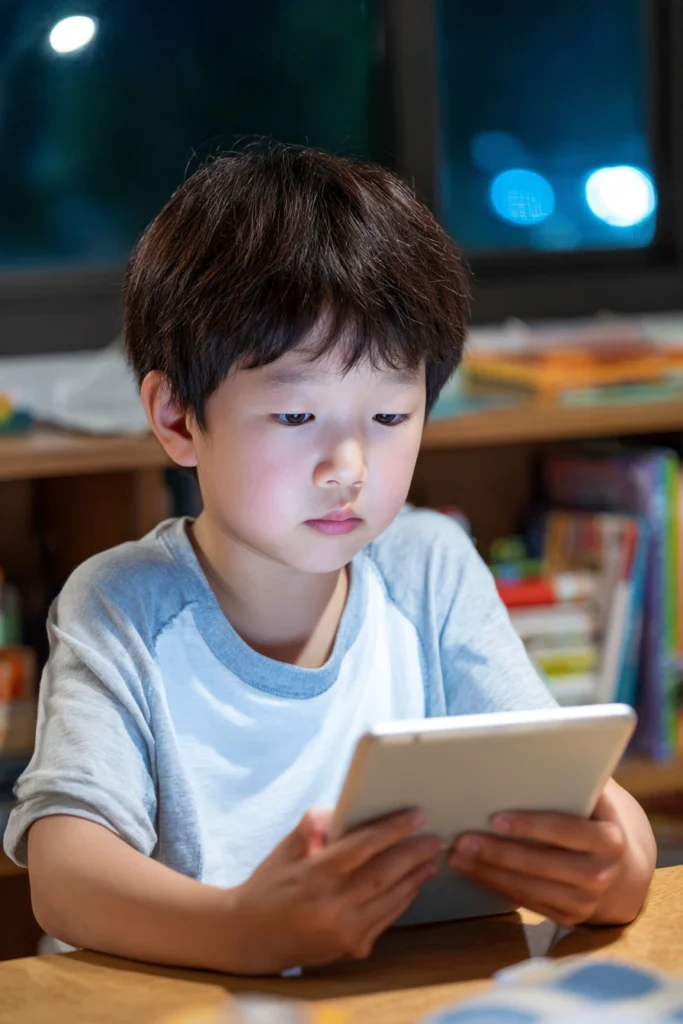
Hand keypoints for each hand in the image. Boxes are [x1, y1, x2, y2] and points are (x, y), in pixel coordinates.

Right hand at [227, 807, 441, 973]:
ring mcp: (343, 930)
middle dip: (414, 852)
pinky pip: (386, 919)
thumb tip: (342, 810)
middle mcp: (331, 905)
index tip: (417, 815)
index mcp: (314, 874)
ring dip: (415, 877)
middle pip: (384, 873)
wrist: (250, 936)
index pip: (363, 846)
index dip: (393, 829)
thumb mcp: (285, 848)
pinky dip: (403, 899)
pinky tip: (413, 884)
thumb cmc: (269, 884)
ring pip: (391, 898)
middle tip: (434, 837)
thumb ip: (314, 825)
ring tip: (431, 858)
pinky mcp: (350, 948)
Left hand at [449, 780, 655, 927]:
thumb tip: (532, 752)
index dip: (529, 825)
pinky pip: (526, 901)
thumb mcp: (598, 796)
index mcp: (609, 839)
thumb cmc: (599, 817)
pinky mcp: (568, 918)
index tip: (495, 818)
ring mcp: (586, 902)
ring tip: (457, 856)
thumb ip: (574, 778)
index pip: (563, 830)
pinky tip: (472, 871)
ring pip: (529, 888)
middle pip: (541, 864)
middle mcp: (601, 874)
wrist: (627, 868)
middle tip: (462, 839)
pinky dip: (495, 886)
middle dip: (498, 852)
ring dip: (488, 872)